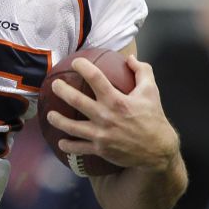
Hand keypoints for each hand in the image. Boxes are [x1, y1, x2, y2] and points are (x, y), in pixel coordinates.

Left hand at [44, 55, 178, 171]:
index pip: (96, 78)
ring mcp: (101, 135)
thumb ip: (142, 71)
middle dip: (61, 90)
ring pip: (71, 126)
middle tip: (54, 85)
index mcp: (118, 101)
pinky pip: (78, 148)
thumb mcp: (151, 92)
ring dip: (57, 120)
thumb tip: (129, 57)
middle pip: (76, 100)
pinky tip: (60, 141)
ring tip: (50, 114)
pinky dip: (67, 145)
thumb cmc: (154, 119)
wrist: (159, 151)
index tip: (75, 62)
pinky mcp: (100, 149)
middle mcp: (106, 117)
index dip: (83, 67)